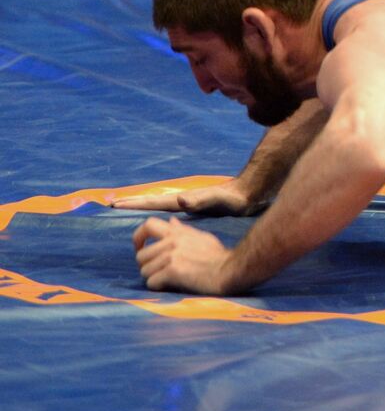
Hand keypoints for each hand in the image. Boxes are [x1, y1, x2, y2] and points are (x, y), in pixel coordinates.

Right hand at [112, 181, 261, 216]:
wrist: (246, 194)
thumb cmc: (232, 199)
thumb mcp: (217, 200)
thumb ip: (200, 200)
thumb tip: (180, 200)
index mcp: (182, 200)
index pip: (153, 202)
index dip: (134, 203)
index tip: (115, 203)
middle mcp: (181, 200)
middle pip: (151, 201)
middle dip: (133, 202)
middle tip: (112, 203)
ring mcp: (187, 203)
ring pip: (158, 204)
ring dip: (142, 205)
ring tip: (127, 206)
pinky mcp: (194, 208)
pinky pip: (168, 210)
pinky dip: (157, 211)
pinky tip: (156, 215)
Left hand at [132, 216, 234, 293]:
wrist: (230, 269)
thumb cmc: (218, 256)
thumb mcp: (201, 237)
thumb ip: (183, 231)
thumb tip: (171, 221)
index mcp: (177, 232)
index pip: (148, 224)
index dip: (139, 237)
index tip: (140, 247)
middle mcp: (172, 241)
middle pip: (141, 255)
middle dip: (147, 266)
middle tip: (159, 272)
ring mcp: (171, 256)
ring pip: (144, 271)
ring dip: (154, 278)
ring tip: (169, 280)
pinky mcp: (173, 271)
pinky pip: (152, 282)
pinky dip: (159, 287)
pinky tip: (172, 285)